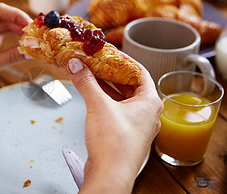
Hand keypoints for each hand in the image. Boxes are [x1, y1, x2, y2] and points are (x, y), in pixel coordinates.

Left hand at [0, 3, 32, 116]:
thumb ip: (12, 57)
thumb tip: (32, 51)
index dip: (17, 15)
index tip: (31, 25)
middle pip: (5, 16)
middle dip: (22, 23)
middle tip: (36, 33)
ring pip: (7, 24)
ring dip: (20, 30)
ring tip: (33, 38)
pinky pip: (6, 32)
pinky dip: (16, 36)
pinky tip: (26, 41)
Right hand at [66, 56, 162, 192]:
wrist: (110, 175)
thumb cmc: (115, 144)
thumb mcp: (98, 105)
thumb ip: (86, 82)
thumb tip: (77, 65)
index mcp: (150, 102)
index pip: (140, 71)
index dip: (124, 59)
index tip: (110, 52)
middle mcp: (147, 113)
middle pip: (130, 84)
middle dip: (111, 72)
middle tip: (96, 61)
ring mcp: (137, 125)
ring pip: (122, 98)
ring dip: (106, 86)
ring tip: (90, 74)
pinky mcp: (125, 134)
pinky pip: (116, 111)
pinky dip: (105, 101)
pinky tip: (91, 95)